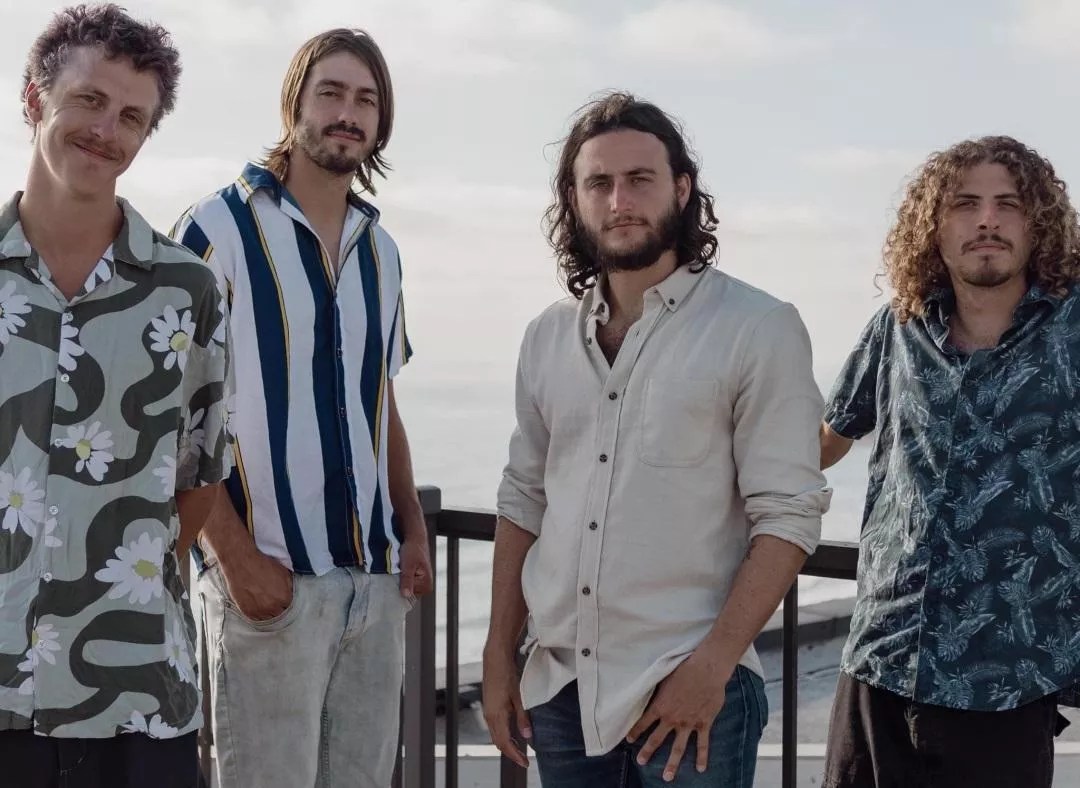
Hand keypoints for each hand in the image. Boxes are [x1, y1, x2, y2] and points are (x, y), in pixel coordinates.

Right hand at [217, 547, 292, 621]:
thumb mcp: (284, 573)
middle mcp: (273, 607)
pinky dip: (259, 615)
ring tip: (266, 605)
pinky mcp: (248, 613)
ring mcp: (260, 612)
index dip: (288, 604)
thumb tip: (293, 594)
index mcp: (284, 598)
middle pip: (281, 615)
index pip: (292, 608)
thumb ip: (290, 587)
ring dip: (270, 613)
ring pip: (269, 619)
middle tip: (276, 603)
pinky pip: (257, 620)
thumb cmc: (263, 565)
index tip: (285, 601)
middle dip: (280, 609)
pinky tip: (259, 607)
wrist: (242, 563)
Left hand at [399, 536, 432, 600]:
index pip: (408, 596)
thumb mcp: (408, 564)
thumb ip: (407, 580)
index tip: (395, 579)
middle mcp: (425, 587)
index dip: (400, 588)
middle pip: (407, 593)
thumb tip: (406, 595)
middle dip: (399, 585)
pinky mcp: (414, 579)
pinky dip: (399, 579)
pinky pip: (404, 584)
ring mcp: (420, 583)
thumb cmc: (413, 549)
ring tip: (398, 570)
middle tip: (397, 572)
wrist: (414, 538)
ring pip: (405, 588)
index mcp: (426, 585)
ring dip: (399, 581)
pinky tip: (398, 571)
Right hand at [482, 647, 530, 767]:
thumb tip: (527, 736)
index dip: (515, 755)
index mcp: (496, 715)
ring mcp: (487, 711)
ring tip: (519, 749)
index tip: (524, 762)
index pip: (505, 743)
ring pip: (495, 735)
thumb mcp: (520, 697)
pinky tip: (512, 733)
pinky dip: (503, 734)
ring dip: (506, 744)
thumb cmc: (507, 674)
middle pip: (498, 742)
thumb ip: (523, 718)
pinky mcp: (488, 706)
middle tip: (523, 759)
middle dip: (510, 753)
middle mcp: (489, 716)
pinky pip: (494, 727)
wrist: (495, 659)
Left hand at [626, 652, 730, 781]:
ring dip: (672, 763)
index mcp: (661, 705)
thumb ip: (658, 690)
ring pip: (678, 748)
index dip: (635, 731)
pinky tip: (700, 769)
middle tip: (640, 761)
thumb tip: (649, 689)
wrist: (707, 670)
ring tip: (667, 777)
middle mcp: (672, 718)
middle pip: (657, 739)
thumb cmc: (685, 668)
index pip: (644, 722)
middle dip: (648, 751)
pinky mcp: (704, 724)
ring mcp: (688, 723)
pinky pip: (702, 744)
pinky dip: (702, 757)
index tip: (628, 740)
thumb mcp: (664, 676)